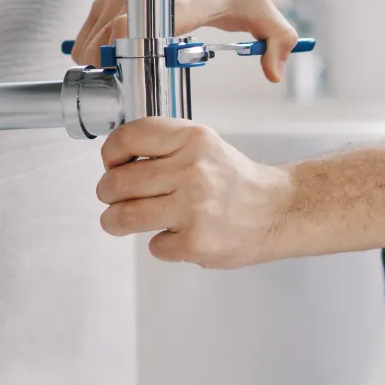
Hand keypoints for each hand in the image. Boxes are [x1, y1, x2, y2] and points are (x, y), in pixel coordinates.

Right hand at [71, 0, 298, 82]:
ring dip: (101, 61)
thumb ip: (278, 39)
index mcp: (179, 3)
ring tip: (119, 75)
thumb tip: (274, 73)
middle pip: (110, 38)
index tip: (136, 72)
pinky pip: (87, 31)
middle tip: (130, 85)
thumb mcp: (258, 7)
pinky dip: (91, 49)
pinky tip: (106, 61)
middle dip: (115, 67)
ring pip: (93, 37)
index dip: (133, 51)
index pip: (140, 27)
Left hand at [96, 118, 293, 267]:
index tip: (112, 165)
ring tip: (120, 221)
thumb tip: (114, 161)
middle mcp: (193, 171)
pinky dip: (161, 244)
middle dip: (107, 193)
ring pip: (123, 217)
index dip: (110, 154)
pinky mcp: (196, 243)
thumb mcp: (203, 145)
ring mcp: (194, 209)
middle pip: (117, 183)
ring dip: (114, 221)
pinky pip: (154, 245)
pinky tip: (179, 235)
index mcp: (193, 139)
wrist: (278, 211)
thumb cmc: (234, 180)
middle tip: (113, 198)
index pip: (128, 138)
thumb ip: (163, 146)